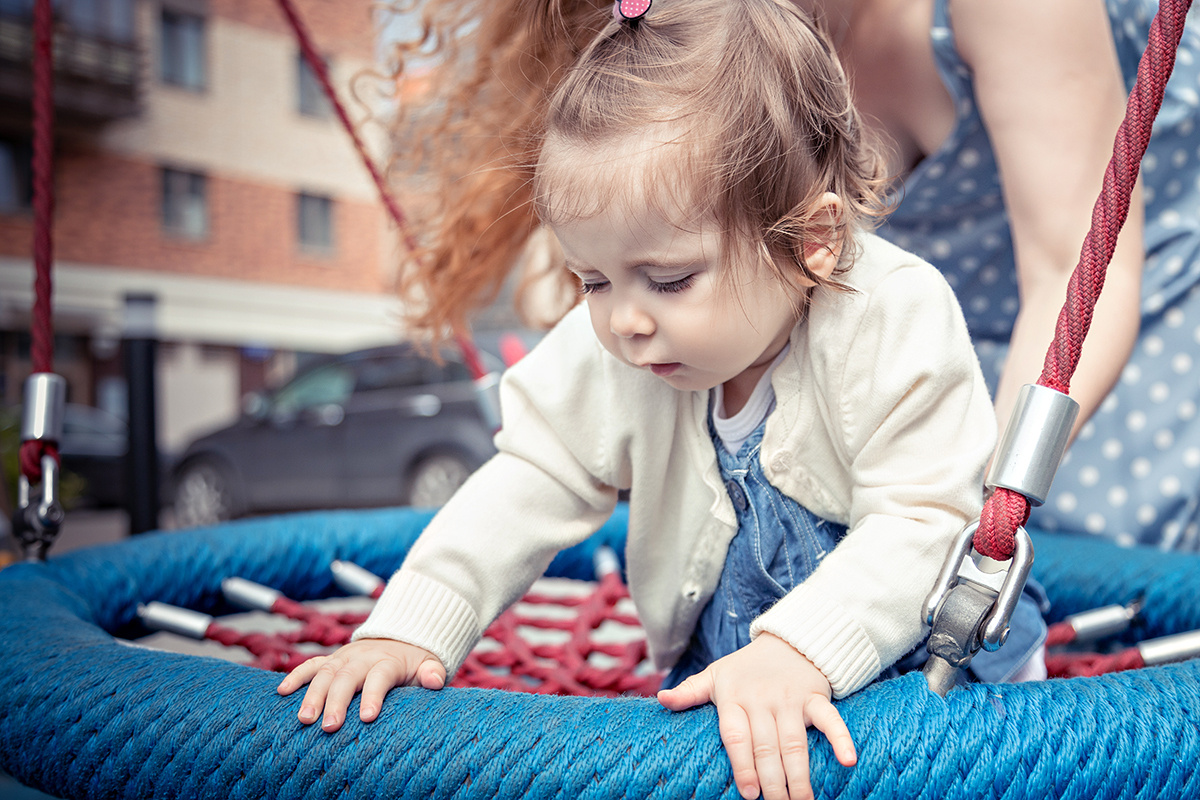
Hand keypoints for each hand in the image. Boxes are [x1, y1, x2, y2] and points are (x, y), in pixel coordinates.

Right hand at [277, 638, 445, 732]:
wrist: (400, 637)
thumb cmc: (414, 662)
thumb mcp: (429, 663)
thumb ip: (433, 671)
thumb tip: (435, 680)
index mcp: (387, 661)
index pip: (379, 677)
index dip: (373, 696)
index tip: (367, 718)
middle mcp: (362, 657)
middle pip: (347, 677)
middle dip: (336, 702)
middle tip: (329, 727)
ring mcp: (344, 657)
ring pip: (325, 673)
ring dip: (312, 694)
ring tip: (304, 719)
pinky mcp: (332, 660)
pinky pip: (311, 665)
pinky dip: (296, 676)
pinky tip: (282, 692)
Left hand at [657, 633, 855, 799]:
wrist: (788, 639)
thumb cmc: (746, 667)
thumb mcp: (715, 675)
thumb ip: (690, 692)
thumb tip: (661, 701)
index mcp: (734, 697)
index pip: (736, 736)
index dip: (742, 765)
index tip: (748, 793)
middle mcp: (762, 699)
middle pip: (766, 747)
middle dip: (771, 781)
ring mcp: (790, 698)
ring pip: (795, 742)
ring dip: (799, 775)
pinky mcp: (816, 696)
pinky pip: (830, 718)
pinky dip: (841, 738)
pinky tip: (848, 760)